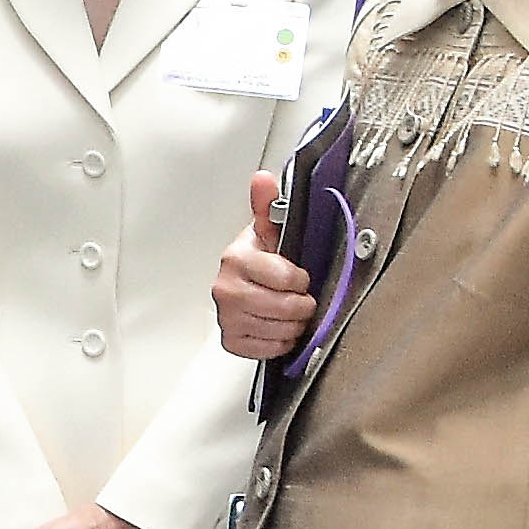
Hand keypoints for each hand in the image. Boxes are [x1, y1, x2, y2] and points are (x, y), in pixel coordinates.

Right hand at [208, 170, 316, 362]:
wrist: (244, 282)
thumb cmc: (261, 257)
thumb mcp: (268, 229)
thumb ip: (268, 205)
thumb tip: (263, 179)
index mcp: (235, 259)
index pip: (285, 278)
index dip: (300, 279)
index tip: (299, 276)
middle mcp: (226, 289)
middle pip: (282, 307)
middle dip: (301, 305)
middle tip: (302, 298)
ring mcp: (226, 317)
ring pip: (277, 330)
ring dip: (293, 324)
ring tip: (292, 312)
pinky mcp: (231, 340)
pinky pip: (266, 349)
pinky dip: (280, 342)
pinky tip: (279, 327)